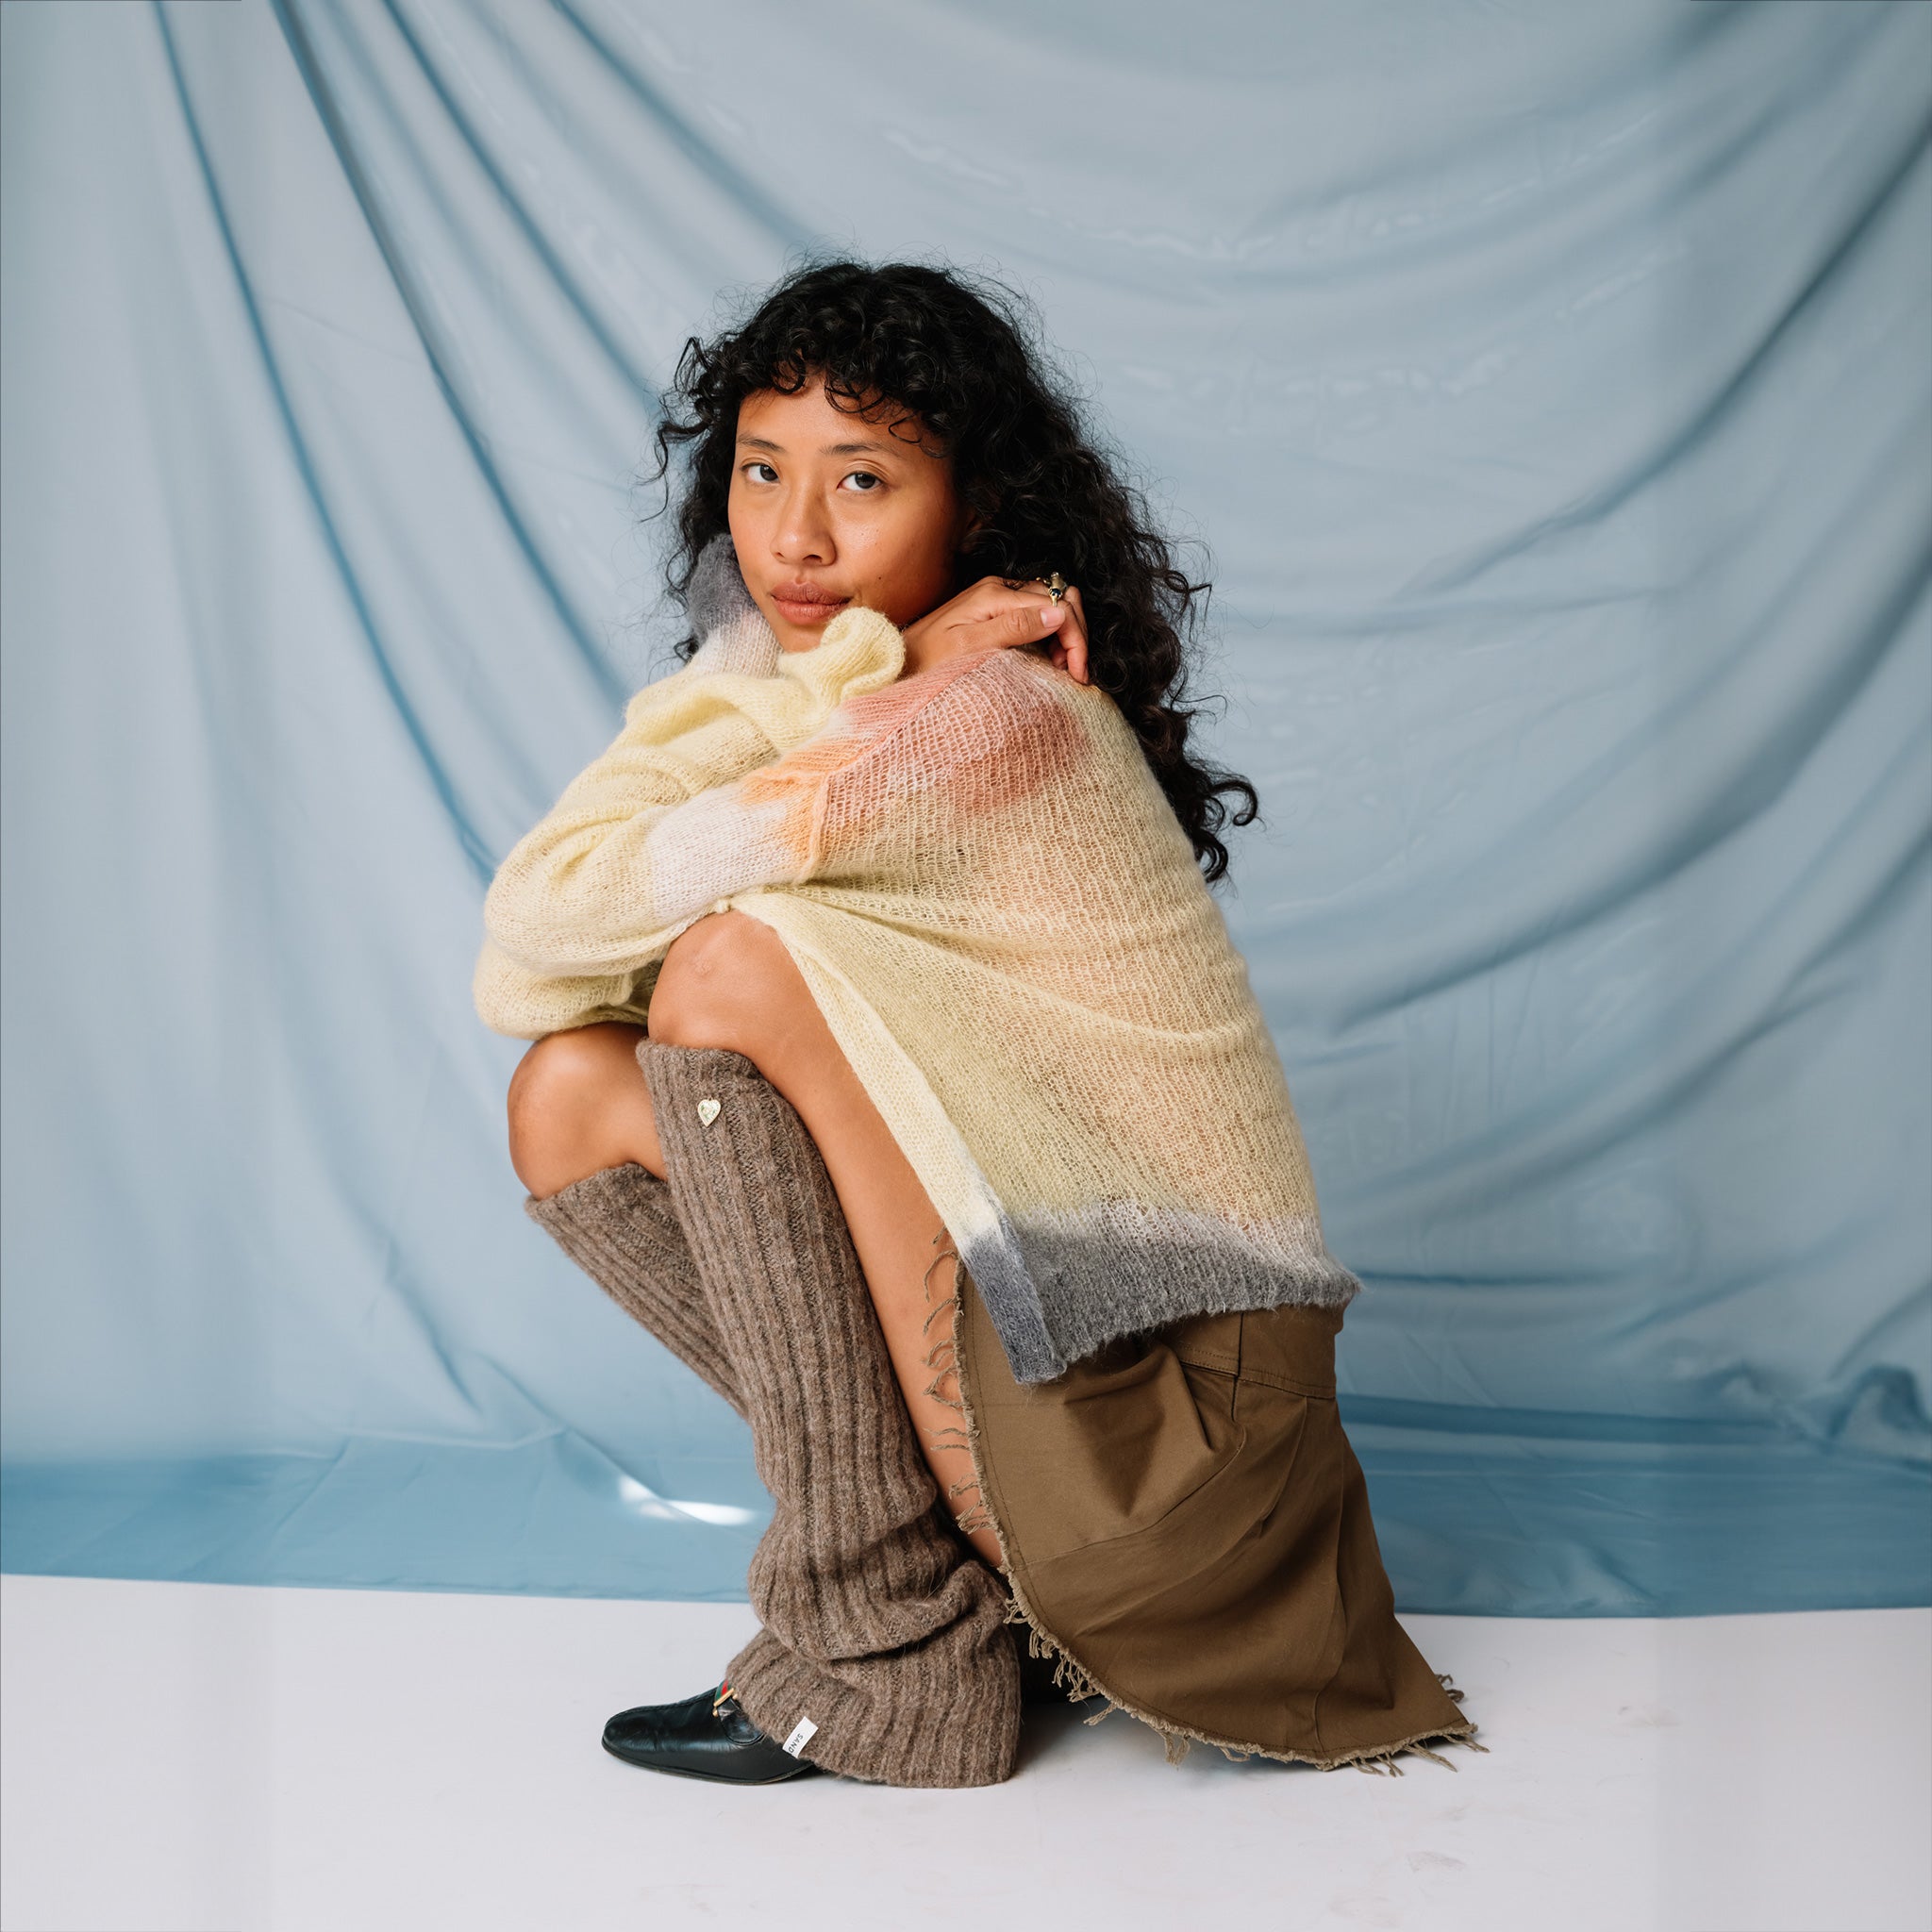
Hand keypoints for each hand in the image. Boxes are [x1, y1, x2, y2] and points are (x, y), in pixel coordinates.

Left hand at [900, 574, 1090, 684]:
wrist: (898, 660)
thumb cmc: (928, 660)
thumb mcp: (970, 648)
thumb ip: (1014, 628)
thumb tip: (1056, 615)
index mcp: (996, 594)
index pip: (1057, 605)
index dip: (1075, 638)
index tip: (1078, 674)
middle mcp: (1000, 588)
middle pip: (1061, 598)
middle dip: (1076, 634)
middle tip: (1076, 673)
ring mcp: (998, 596)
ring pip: (1053, 604)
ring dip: (1067, 634)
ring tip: (1064, 668)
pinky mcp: (996, 609)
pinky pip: (1038, 613)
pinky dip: (1052, 634)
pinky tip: (1049, 659)